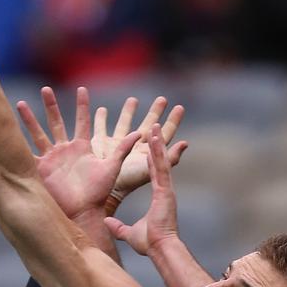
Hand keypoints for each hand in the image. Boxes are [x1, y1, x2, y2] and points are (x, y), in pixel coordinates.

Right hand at [17, 86, 139, 221]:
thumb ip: (123, 149)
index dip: (83, 106)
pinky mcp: (41, 170)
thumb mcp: (112, 168)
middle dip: (51, 106)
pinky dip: (17, 145)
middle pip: (56, 122)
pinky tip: (7, 133)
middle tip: (46, 89)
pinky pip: (27, 155)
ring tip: (19, 103)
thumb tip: (140, 132)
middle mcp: (65, 151)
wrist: (83, 213)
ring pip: (38, 134)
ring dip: (30, 120)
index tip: (82, 89)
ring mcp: (51, 159)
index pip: (82, 121)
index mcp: (82, 147)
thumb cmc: (99, 193)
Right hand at [93, 96, 187, 210]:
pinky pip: (101, 128)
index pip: (165, 133)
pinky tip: (101, 110)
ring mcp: (117, 144)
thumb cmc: (130, 180)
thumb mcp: (152, 167)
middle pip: (148, 125)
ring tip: (133, 99)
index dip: (173, 121)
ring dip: (128, 112)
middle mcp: (134, 146)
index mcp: (148, 151)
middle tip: (162, 99)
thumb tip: (186, 143)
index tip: (180, 107)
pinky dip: (100, 119)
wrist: (105, 187)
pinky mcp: (101, 144)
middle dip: (155, 112)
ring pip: (124, 123)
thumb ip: (169, 157)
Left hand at [105, 124, 179, 256]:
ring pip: (160, 159)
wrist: (160, 248)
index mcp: (158, 195)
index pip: (153, 171)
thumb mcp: (129, 233)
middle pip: (158, 160)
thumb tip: (106, 223)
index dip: (150, 157)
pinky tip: (154, 137)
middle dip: (156, 143)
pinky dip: (158, 151)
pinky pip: (160, 166)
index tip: (147, 145)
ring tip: (153, 123)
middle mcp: (163, 188)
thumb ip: (118, 227)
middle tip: (152, 125)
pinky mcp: (165, 190)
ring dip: (157, 141)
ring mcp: (165, 188)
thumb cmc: (149, 244)